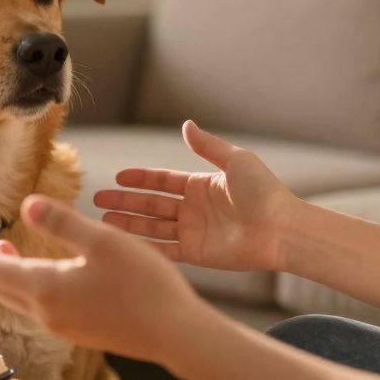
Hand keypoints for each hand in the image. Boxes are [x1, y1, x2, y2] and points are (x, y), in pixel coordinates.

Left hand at [0, 195, 206, 362]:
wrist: (175, 334)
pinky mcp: (77, 328)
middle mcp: (46, 311)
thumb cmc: (145, 284)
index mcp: (46, 288)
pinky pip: (34, 305)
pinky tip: (34, 268)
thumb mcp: (103, 242)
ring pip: (14, 297)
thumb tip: (24, 204)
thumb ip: (61, 222)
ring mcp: (61, 324)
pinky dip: (21, 283)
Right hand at [94, 120, 299, 271]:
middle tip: (97, 199)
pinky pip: (165, 250)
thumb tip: (185, 125)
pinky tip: (124, 242)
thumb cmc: (264, 192)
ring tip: (102, 219)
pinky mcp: (197, 254)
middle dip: (124, 201)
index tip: (117, 176)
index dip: (139, 179)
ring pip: (152, 226)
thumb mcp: (235, 161)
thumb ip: (207, 146)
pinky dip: (145, 246)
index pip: (162, 181)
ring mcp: (194, 232)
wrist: (282, 229)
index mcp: (201, 185)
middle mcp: (194, 209)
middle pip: (151, 204)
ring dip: (128, 223)